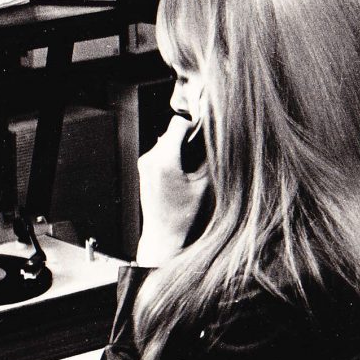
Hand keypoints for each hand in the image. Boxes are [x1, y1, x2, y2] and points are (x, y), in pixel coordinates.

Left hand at [133, 116, 210, 266]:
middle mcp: (150, 158)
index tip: (205, 135)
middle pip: (172, 132)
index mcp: (164, 160)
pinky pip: (160, 151)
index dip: (194, 126)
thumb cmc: (185, 215)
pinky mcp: (143, 168)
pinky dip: (172, 155)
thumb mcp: (203, 186)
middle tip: (202, 153)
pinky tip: (182, 172)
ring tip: (192, 166)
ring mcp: (144, 163)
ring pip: (166, 141)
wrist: (163, 235)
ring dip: (180, 147)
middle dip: (188, 138)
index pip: (178, 124)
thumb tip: (216, 139)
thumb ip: (208, 159)